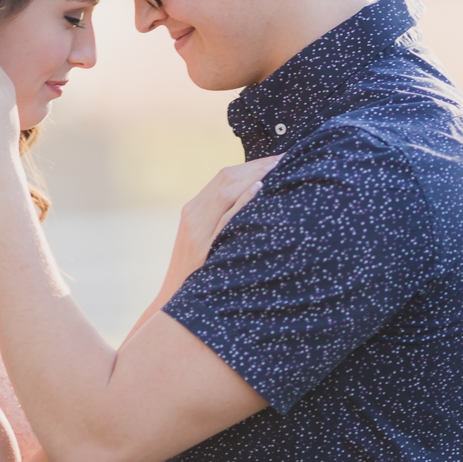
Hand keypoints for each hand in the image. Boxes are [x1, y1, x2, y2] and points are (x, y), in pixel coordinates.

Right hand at [161, 157, 279, 299]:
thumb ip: (220, 220)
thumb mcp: (205, 240)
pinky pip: (225, 217)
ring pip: (225, 191)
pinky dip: (242, 200)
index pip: (224, 176)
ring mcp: (196, 228)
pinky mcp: (201, 245)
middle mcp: (193, 213)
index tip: (277, 160)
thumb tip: (253, 203)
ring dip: (254, 176)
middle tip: (285, 159)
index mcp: (194, 209)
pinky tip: (259, 190)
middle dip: (257, 166)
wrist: (177, 302)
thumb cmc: (197, 272)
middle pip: (226, 177)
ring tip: (278, 168)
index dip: (251, 165)